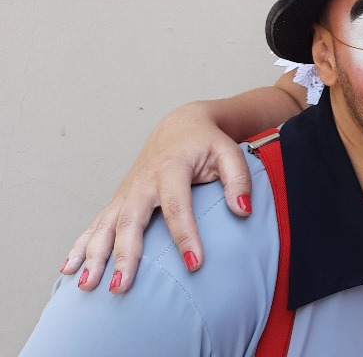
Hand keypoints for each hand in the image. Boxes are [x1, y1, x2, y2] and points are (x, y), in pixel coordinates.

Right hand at [59, 103, 252, 292]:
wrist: (181, 125)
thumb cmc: (207, 143)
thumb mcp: (230, 154)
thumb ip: (239, 180)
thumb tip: (243, 210)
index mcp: (171, 170)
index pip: (177, 207)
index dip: (185, 236)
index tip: (193, 264)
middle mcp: (143, 183)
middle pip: (131, 222)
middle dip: (124, 255)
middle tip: (122, 286)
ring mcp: (127, 192)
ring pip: (105, 225)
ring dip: (93, 255)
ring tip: (87, 284)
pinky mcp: (119, 199)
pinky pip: (96, 223)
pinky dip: (80, 245)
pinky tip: (69, 268)